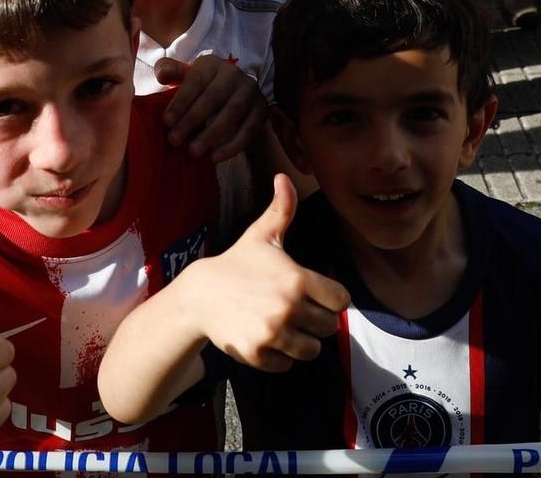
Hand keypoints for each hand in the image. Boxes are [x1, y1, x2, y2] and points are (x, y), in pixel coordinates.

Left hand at [152, 54, 266, 161]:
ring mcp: (251, 91)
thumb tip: (163, 75)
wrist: (232, 92)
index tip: (166, 122)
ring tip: (193, 151)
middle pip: (213, 97)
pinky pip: (249, 130)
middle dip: (192, 120)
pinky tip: (215, 158)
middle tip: (174, 140)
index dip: (181, 102)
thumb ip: (170, 71)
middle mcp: (234, 74)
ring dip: (212, 135)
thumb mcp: (185, 75)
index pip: (196, 81)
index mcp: (212, 64)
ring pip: (232, 114)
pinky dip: (232, 146)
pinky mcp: (262, 109)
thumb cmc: (201, 86)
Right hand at [181, 174, 349, 371]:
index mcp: (297, 278)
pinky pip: (287, 365)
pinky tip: (266, 338)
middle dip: (316, 320)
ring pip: (312, 350)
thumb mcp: (261, 236)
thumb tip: (285, 176)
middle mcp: (289, 307)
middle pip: (330, 327)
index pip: (341, 300)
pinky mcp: (258, 354)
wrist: (199, 295)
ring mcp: (273, 333)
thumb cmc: (237, 264)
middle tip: (296, 311)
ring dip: (301, 341)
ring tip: (283, 326)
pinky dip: (280, 357)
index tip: (315, 295)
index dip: (331, 298)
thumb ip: (281, 209)